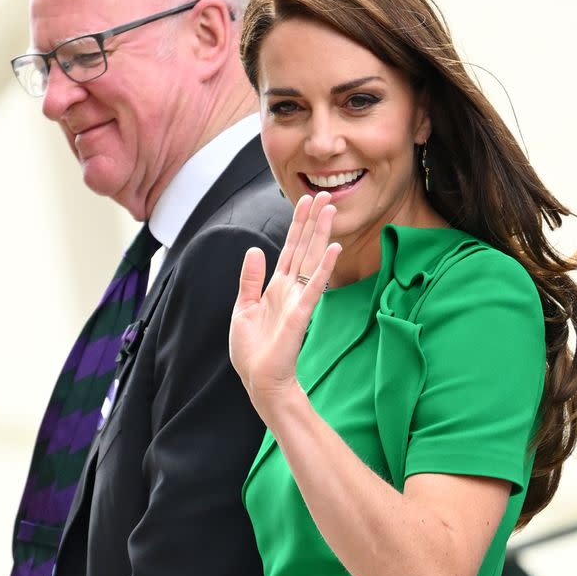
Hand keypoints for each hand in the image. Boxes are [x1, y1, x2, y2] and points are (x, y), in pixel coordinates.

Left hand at [229, 192, 340, 412]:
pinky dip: (324, 268)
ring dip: (322, 235)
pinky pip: (314, 287)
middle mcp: (289, 289)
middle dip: (313, 222)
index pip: (289, 249)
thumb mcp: (242, 309)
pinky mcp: (301, 314)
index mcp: (275, 287)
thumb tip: (254, 250)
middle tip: (325, 195)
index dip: (297, 225)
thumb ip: (249, 280)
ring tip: (331, 211)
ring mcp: (297, 299)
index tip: (305, 201)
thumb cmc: (252, 351)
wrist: (259, 380)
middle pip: (304, 248)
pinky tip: (334, 249)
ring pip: (312, 260)